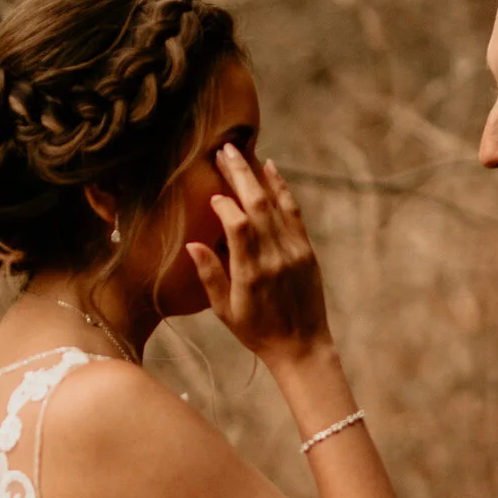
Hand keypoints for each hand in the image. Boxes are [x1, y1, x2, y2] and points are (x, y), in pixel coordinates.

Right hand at [188, 142, 329, 363]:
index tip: (212, 196)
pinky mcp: (306, 250)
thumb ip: (209, 276)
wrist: (302, 347)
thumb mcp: (225, 311)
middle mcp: (275, 257)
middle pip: (256, 205)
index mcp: (251, 274)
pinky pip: (293, 212)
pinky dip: (282, 189)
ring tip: (239, 153)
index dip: (223, 205)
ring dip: (257, 175)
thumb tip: (191, 243)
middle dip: (238, 174)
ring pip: (275, 204)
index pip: (236, 226)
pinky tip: (270, 169)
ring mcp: (294, 251)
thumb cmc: (257, 332)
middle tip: (222, 150)